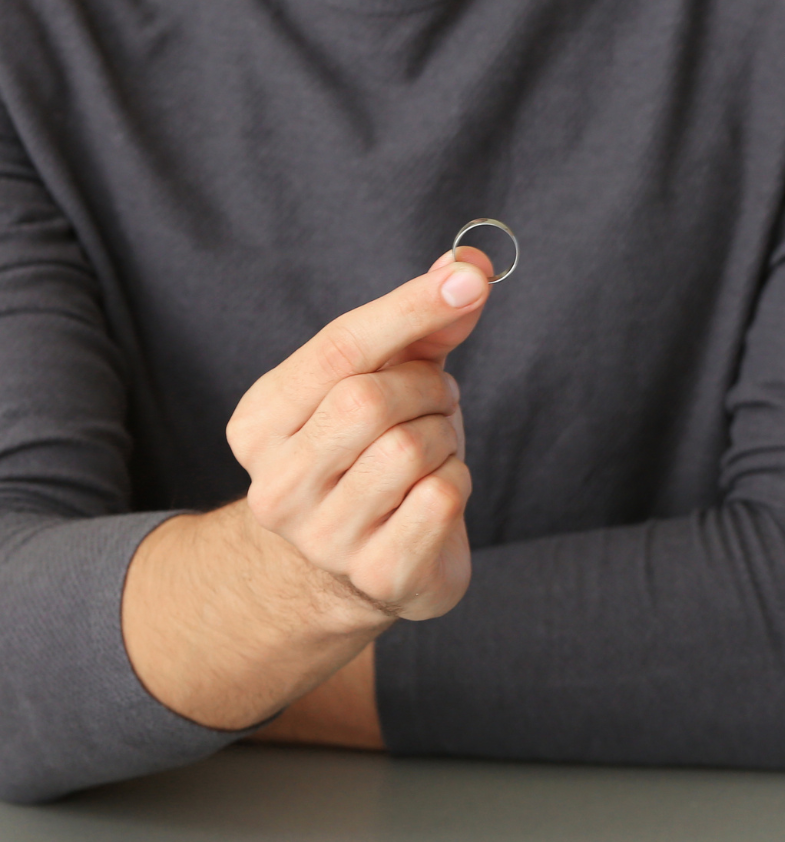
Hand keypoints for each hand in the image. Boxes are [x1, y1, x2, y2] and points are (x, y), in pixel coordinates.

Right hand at [226, 249, 491, 624]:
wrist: (359, 569)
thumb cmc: (371, 457)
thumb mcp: (385, 383)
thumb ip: (421, 325)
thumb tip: (468, 266)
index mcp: (259, 423)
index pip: (337, 349)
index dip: (408, 309)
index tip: (469, 283)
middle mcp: (277, 485)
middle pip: (369, 400)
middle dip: (426, 390)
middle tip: (436, 401)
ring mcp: (323, 538)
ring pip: (411, 451)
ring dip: (445, 438)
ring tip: (432, 448)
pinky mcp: (378, 575)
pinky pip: (442, 498)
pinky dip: (458, 482)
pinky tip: (437, 492)